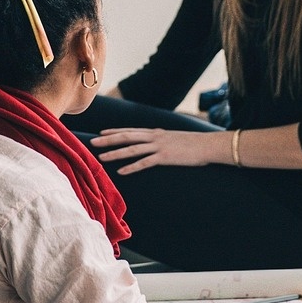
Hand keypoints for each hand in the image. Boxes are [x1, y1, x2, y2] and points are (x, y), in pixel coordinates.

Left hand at [92, 127, 223, 173]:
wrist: (208, 145)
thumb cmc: (194, 144)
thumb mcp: (175, 138)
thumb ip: (163, 140)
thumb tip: (156, 144)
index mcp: (156, 132)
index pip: (131, 130)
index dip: (115, 132)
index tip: (101, 133)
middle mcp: (155, 137)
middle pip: (126, 137)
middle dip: (108, 140)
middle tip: (93, 142)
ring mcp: (159, 146)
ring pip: (132, 149)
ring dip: (115, 153)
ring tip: (101, 157)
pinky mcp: (165, 157)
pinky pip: (144, 163)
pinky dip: (131, 167)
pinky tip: (121, 172)